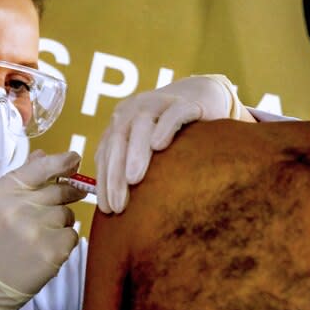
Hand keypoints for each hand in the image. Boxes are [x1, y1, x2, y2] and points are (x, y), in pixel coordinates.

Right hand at [0, 150, 86, 309]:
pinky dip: (63, 242)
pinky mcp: (53, 251)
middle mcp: (20, 207)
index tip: (74, 159)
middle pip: (60, 190)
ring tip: (40, 235)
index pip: (42, 166)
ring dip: (61, 222)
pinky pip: (72, 235)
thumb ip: (22, 177)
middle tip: (63, 202)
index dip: (63, 161)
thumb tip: (45, 154)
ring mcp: (38, 229)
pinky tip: (44, 249)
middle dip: (67, 194)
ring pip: (68, 214)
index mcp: (3, 191)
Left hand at [94, 74, 248, 213]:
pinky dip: (164, 127)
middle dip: (115, 173)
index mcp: (122, 121)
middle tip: (118, 204)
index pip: (106, 151)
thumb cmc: (174, 134)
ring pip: (142, 123)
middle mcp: (135, 108)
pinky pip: (173, 113)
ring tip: (133, 179)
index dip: (104, 180)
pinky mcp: (187, 102)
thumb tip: (118, 210)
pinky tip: (159, 146)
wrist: (205, 98)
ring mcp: (160, 102)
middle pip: (119, 139)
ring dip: (136, 152)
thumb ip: (132, 167)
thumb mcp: (148, 149)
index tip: (108, 210)